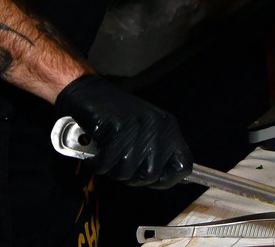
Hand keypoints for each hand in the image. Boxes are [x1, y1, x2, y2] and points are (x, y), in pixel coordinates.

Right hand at [54, 73, 191, 188]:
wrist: (90, 93)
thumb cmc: (117, 116)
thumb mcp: (148, 131)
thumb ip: (160, 153)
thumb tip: (179, 180)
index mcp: (169, 128)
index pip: (184, 166)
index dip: (167, 179)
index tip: (152, 179)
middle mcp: (156, 127)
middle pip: (151, 175)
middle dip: (132, 177)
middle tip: (119, 163)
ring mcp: (137, 127)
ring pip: (126, 172)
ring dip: (112, 169)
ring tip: (106, 153)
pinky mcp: (115, 128)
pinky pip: (106, 163)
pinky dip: (96, 163)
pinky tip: (95, 152)